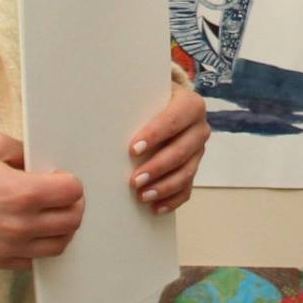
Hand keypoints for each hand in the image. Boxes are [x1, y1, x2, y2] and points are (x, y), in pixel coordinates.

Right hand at [0, 131, 83, 269]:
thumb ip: (27, 153)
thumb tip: (47, 166)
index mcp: (21, 192)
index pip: (73, 192)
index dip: (71, 181)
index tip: (62, 178)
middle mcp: (18, 224)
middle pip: (72, 220)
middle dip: (73, 204)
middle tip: (63, 195)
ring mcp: (7, 247)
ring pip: (58, 245)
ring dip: (61, 228)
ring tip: (49, 213)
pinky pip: (34, 260)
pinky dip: (38, 246)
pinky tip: (29, 229)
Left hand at [129, 83, 209, 213]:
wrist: (168, 104)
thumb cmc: (150, 99)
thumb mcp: (146, 95)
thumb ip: (134, 104)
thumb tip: (103, 120)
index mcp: (190, 105)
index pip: (174, 120)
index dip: (155, 135)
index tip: (133, 150)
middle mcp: (199, 127)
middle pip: (182, 151)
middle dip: (157, 168)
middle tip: (134, 181)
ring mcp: (199, 150)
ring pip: (186, 172)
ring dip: (164, 187)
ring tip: (142, 196)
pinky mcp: (194, 167)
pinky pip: (188, 188)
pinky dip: (172, 200)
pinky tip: (156, 207)